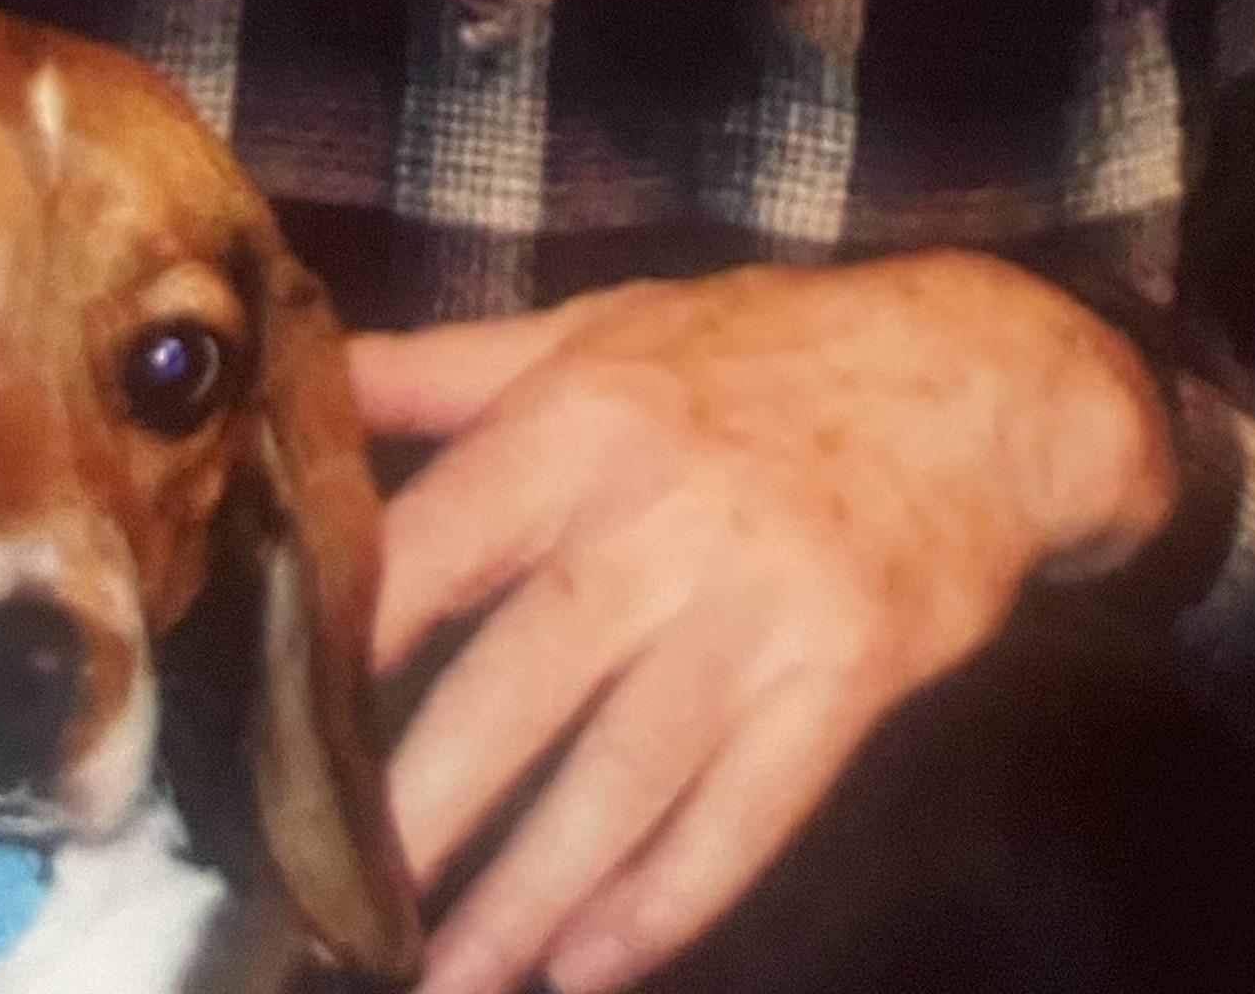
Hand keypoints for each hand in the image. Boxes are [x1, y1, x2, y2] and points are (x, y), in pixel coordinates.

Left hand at [347, 253, 1175, 993]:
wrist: (979, 372)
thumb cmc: (767, 351)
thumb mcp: (606, 327)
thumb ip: (452, 368)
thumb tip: (306, 374)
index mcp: (582, 419)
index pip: (437, 546)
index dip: (350, 650)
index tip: (275, 746)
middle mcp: (662, 513)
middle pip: (519, 683)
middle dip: (423, 810)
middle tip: (335, 912)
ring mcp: (759, 603)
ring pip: (625, 773)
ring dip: (530, 893)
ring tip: (451, 982)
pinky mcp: (845, 674)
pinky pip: (744, 811)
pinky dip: (666, 898)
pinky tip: (592, 966)